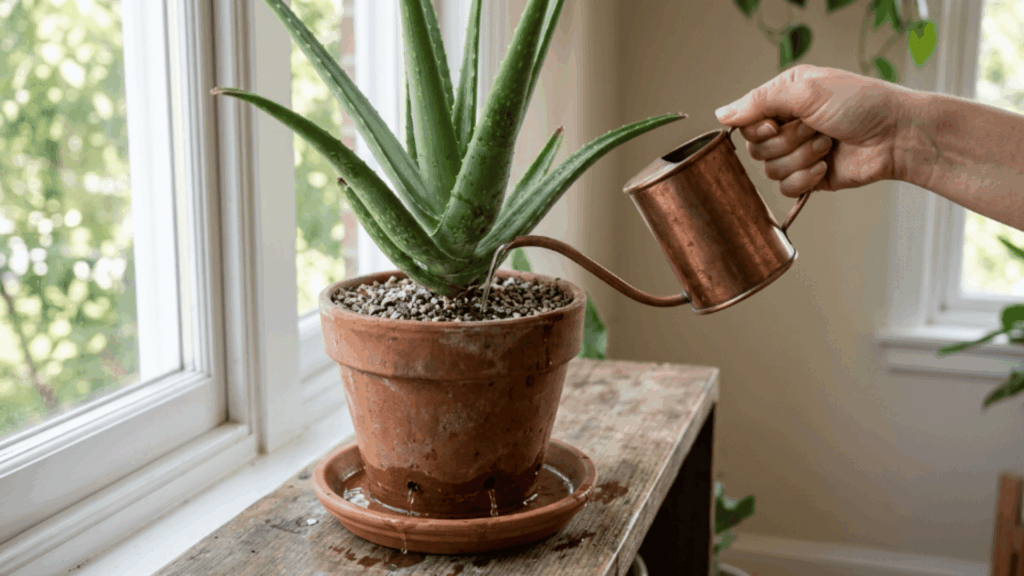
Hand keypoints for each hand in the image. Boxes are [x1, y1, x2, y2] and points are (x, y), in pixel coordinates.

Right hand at [715, 65, 906, 196]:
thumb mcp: (807, 90)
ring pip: (770, 169)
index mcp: (783, 98)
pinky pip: (785, 187)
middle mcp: (787, 124)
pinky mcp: (809, 177)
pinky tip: (825, 166)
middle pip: (756, 148)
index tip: (777, 123)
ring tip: (827, 145)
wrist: (896, 136)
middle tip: (816, 129)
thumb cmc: (860, 104)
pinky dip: (804, 178)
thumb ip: (760, 101)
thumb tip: (721, 113)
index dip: (758, 128)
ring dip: (801, 158)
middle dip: (787, 142)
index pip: (746, 121)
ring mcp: (798, 152)